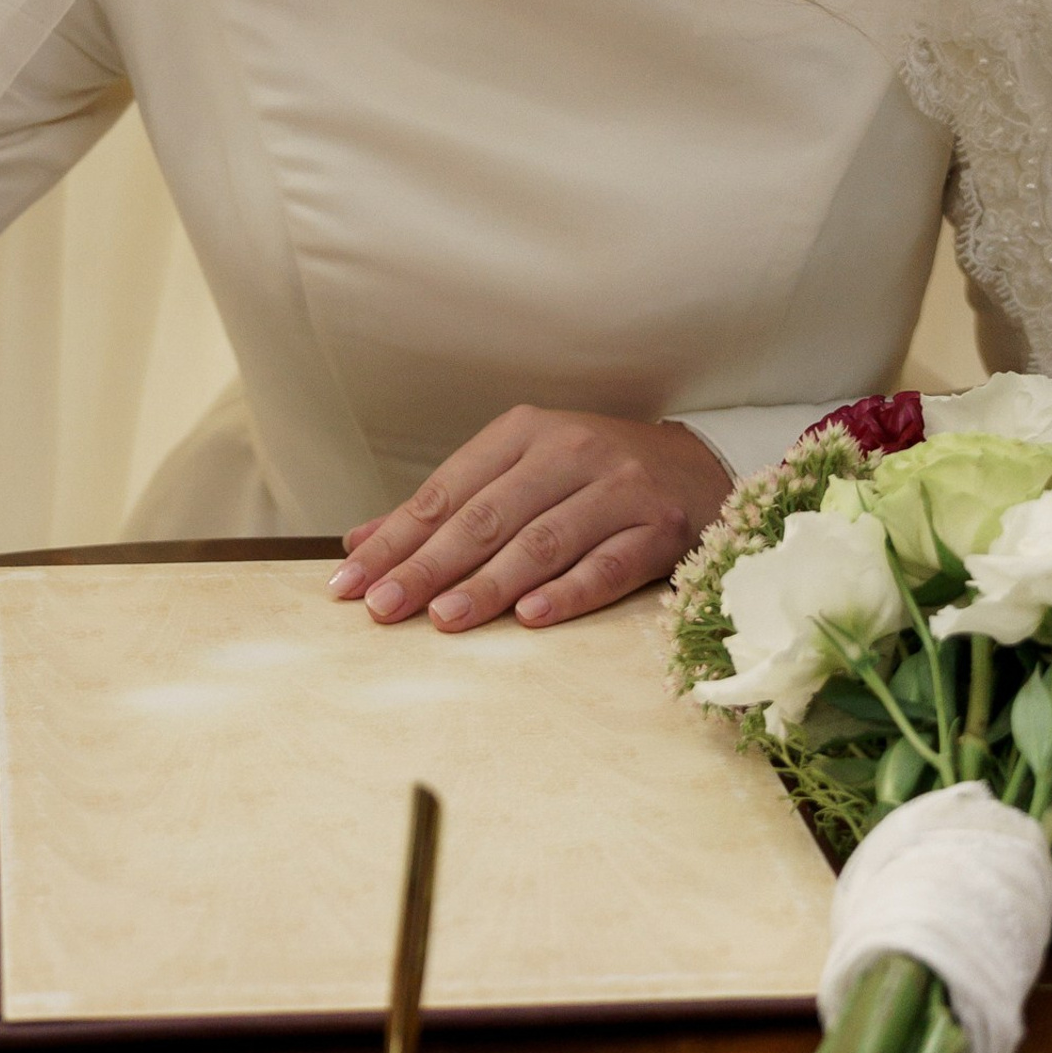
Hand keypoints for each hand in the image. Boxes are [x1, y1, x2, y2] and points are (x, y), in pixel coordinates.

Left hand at [328, 407, 733, 631]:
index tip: (352, 581)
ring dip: (490, 583)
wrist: (699, 465)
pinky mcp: (660, 528)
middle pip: (487, 516)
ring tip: (444, 619)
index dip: (397, 538)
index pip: (447, 490)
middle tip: (383, 608)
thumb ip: (446, 507)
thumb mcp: (519, 471)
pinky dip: (569, 592)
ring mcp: (618, 489)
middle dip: (429, 565)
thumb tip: (361, 543)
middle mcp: (569, 452)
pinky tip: (531, 619)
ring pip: (542, 541)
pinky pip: (609, 564)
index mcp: (525, 433)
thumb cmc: (592, 474)